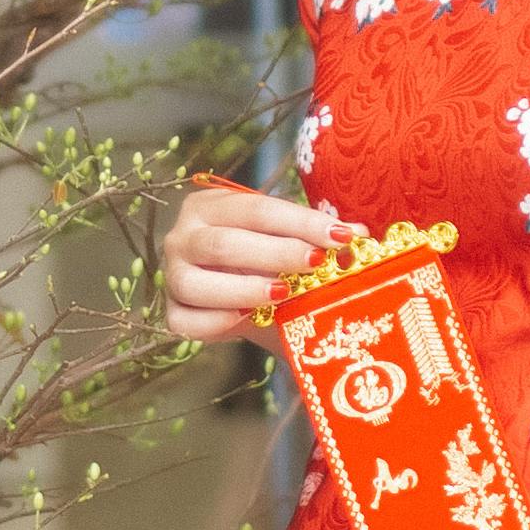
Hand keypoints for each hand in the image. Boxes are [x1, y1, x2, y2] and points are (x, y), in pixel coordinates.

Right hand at [162, 173, 346, 341]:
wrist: (242, 299)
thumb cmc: (265, 261)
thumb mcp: (288, 243)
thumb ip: (316, 238)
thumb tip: (358, 235)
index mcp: (211, 206)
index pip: (257, 209)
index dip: (301, 222)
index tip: (341, 236)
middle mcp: (182, 236)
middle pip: (224, 244)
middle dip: (275, 254)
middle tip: (316, 265)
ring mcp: (171, 275)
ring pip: (196, 284)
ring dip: (244, 290)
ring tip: (284, 294)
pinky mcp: (172, 312)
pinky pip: (186, 322)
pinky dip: (216, 323)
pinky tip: (246, 320)